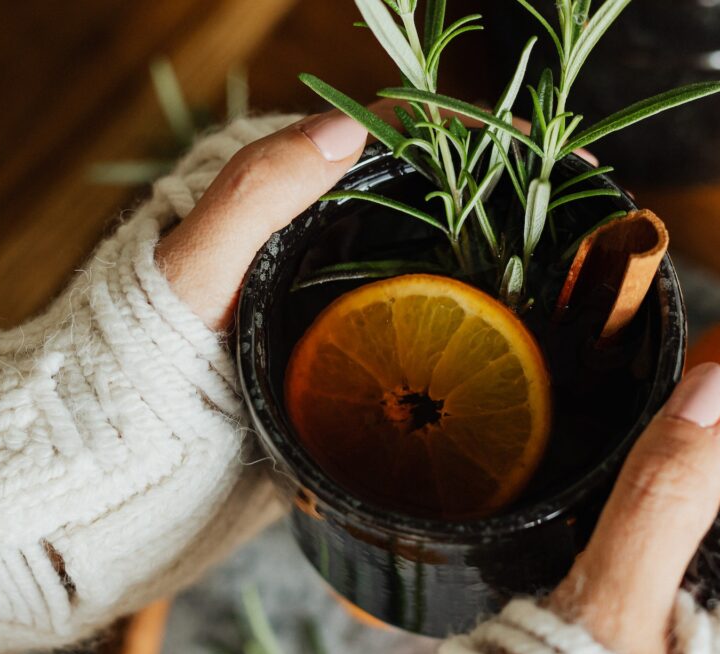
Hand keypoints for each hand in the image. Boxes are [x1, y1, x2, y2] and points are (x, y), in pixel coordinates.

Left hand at [154, 103, 594, 330]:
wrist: (139, 458)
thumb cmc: (150, 358)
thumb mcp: (195, 266)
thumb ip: (256, 192)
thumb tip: (348, 128)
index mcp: (294, 194)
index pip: (399, 138)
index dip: (477, 129)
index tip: (544, 141)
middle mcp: (328, 234)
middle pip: (434, 192)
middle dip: (511, 188)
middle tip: (580, 206)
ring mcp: (349, 292)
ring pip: (442, 252)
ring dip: (506, 247)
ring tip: (571, 261)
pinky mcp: (359, 347)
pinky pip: (431, 315)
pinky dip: (481, 311)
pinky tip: (524, 328)